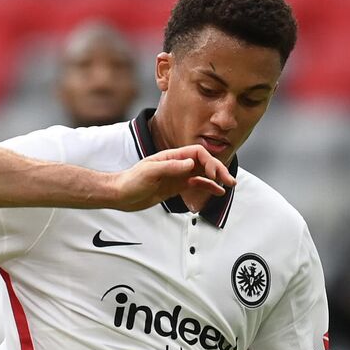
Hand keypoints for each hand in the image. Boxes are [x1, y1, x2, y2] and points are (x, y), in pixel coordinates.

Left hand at [112, 146, 233, 211]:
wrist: (120, 195)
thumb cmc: (131, 181)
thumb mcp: (150, 172)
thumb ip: (171, 167)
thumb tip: (191, 163)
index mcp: (172, 157)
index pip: (198, 153)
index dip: (210, 161)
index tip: (215, 174)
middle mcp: (177, 164)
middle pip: (204, 162)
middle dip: (219, 170)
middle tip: (230, 181)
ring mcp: (177, 176)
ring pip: (203, 174)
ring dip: (217, 178)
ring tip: (229, 185)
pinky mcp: (175, 187)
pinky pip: (196, 185)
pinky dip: (208, 187)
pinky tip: (217, 192)